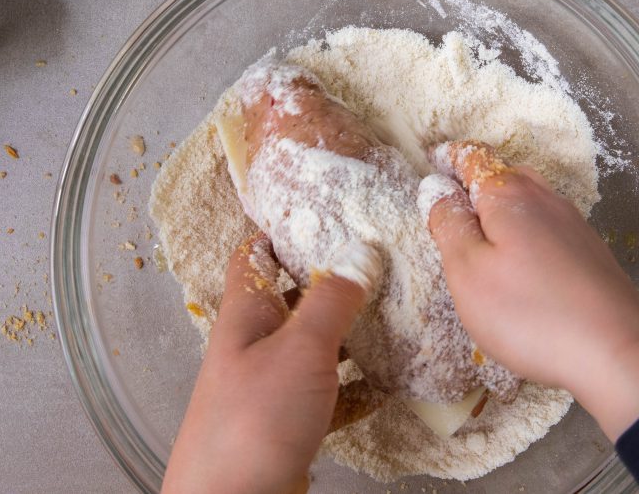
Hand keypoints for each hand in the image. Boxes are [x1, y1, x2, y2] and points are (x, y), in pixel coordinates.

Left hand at [162, 233, 375, 493]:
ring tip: (393, 321)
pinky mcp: (287, 428)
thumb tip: (359, 251)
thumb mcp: (299, 348)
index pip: (255, 256)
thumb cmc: (253, 422)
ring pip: (314, 350)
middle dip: (333, 285)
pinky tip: (386, 386)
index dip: (283, 230)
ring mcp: (269, 390)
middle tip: (378, 268)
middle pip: (292, 302)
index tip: (324, 212)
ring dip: (350, 338)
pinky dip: (356, 390)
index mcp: (245, 316)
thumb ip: (330, 299)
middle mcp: (253, 348)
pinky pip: (328, 398)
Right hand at [419, 141, 638, 436]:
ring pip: (531, 203)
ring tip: (482, 234)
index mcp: (510, 194)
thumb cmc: (531, 312)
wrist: (618, 352)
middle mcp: (546, 199)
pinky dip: (527, 235)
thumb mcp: (468, 270)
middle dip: (477, 181)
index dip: (449, 158)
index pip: (473, 157)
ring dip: (504, 210)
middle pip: (506, 175)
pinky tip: (522, 265)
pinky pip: (549, 230)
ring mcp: (574, 226)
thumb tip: (436, 189)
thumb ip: (449, 224)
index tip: (432, 161)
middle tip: (452, 200)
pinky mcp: (591, 255)